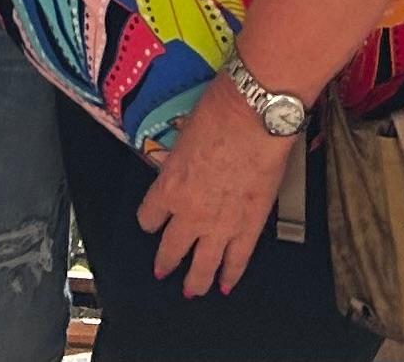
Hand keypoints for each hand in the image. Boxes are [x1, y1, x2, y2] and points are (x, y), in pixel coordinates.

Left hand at [138, 75, 295, 298]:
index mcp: (169, 187)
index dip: (149, 219)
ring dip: (196, 281)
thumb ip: (181, 159)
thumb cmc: (219, 113)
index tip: (151, 221)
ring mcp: (220, 225)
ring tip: (192, 290)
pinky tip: (226, 285)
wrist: (255, 115)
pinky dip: (231, 275)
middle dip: (166, 261)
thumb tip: (184, 159)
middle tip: (163, 270)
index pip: (149, 216)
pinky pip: (237, 261)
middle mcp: (189, 213)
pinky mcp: (249, 227)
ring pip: (202, 266)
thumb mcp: (184, 134)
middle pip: (171, 249)